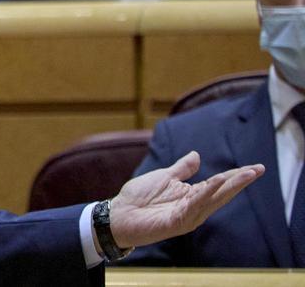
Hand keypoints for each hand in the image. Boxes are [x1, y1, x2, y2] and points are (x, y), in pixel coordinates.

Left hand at [108, 150, 263, 248]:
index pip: (219, 185)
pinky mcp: (177, 222)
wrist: (118, 215)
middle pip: (222, 193)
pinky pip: (194, 206)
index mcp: (192, 196)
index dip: (237, 176)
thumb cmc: (138, 198)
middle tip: (258, 169)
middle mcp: (194, 207)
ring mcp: (187, 216)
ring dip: (230, 186)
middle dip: (240, 181)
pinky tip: (217, 182)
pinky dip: (206, 193)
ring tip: (245, 173)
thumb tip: (197, 155)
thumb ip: (182, 169)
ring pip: (213, 200)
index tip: (256, 167)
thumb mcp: (163, 177)